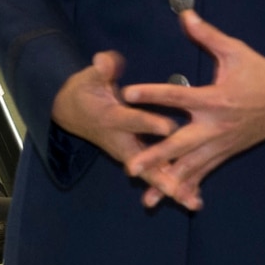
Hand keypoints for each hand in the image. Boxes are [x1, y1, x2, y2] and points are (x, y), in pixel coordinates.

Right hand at [52, 51, 186, 201]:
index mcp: (112, 118)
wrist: (71, 113)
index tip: (171, 127)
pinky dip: (174, 189)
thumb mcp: (88, 77)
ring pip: (152, 175)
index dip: (150, 124)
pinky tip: (193, 200)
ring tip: (192, 203)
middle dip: (161, 175)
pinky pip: (155, 178)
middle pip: (143, 162)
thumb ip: (101, 70)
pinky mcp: (137, 160)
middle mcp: (121, 141)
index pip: (133, 121)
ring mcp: (129, 154)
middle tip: (178, 188)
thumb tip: (106, 61)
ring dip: (172, 189)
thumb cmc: (84, 92)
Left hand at [120, 10, 264, 211]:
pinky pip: (204, 172)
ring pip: (191, 167)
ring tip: (146, 199)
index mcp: (216, 100)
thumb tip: (184, 12)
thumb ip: (208, 35)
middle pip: (180, 144)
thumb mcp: (237, 51)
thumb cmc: (262, 75)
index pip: (177, 96)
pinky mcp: (225, 153)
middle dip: (155, 156)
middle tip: (130, 167)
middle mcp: (215, 126)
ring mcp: (220, 144)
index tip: (126, 93)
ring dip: (168, 182)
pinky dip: (189, 186)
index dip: (151, 93)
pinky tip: (173, 200)